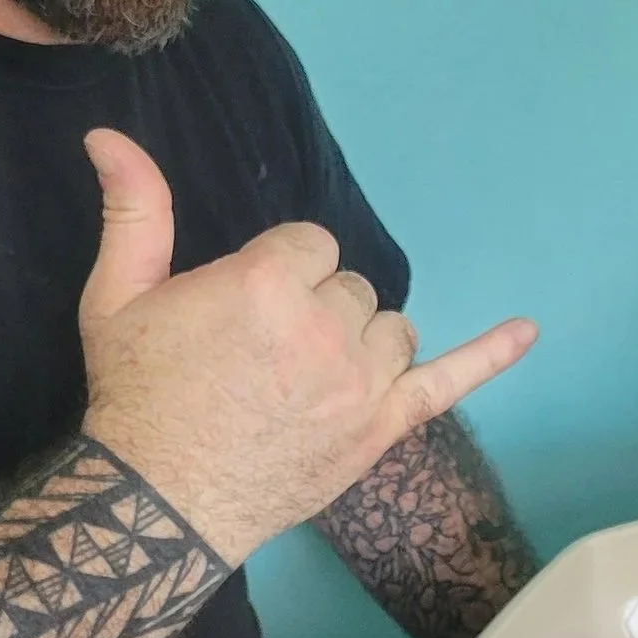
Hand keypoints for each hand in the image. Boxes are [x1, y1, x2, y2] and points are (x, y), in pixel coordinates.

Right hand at [74, 131, 535, 565]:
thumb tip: (109, 135)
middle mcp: (326, 327)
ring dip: (362, 343)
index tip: (244, 313)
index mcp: (268, 281)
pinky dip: (491, 355)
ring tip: (311, 378)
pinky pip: (451, 382)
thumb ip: (135, 213)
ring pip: (392, 330)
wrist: (160, 501)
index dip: (277, 275)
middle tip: (263, 359)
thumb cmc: (136, 396)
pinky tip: (528, 330)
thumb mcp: (117, 296)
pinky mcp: (382, 428)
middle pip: (351, 288)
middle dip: (316, 311)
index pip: (311, 245)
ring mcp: (362, 381)